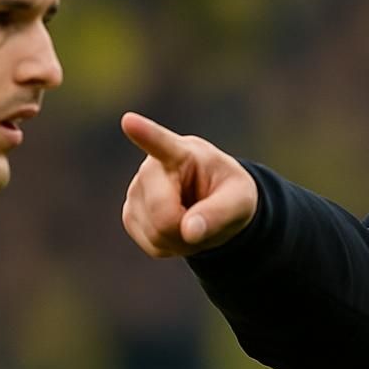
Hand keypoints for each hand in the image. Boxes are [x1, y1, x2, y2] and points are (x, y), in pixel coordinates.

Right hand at [120, 111, 257, 256]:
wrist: (213, 203)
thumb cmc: (228, 194)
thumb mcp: (239, 202)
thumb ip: (219, 213)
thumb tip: (189, 232)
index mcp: (182, 153)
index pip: (160, 142)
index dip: (144, 133)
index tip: (129, 121)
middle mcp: (151, 168)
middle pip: (163, 214)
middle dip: (187, 230)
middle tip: (203, 220)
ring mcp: (136, 191)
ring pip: (156, 233)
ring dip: (180, 240)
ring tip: (191, 220)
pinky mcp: (130, 214)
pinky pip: (151, 244)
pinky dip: (170, 246)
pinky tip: (177, 229)